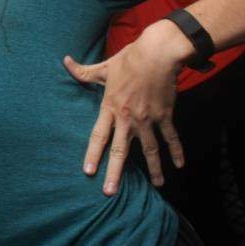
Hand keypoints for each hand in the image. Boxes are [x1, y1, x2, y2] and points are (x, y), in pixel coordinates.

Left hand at [63, 21, 188, 194]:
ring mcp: (148, 119)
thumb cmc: (129, 59)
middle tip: (110, 192)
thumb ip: (84, 71)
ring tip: (157, 186)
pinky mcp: (165, 115)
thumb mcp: (104, 66)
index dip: (92, 154)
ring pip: (150, 149)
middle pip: (120, 150)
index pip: (98, 136)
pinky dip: (177, 151)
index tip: (88, 172)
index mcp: (110, 107)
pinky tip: (179, 165)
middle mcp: (128, 118)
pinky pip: (171, 137)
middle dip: (115, 172)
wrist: (158, 53)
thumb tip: (65, 61)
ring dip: (154, 169)